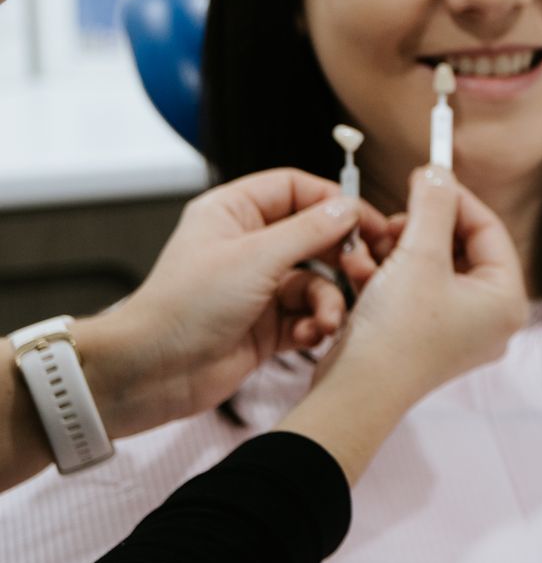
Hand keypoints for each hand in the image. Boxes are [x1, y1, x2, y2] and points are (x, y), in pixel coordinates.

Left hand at [83, 168, 387, 436]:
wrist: (152, 372)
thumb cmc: (186, 306)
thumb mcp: (255, 258)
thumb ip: (310, 231)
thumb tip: (349, 209)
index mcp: (234, 213)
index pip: (298, 190)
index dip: (336, 203)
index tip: (369, 224)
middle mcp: (249, 245)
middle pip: (316, 236)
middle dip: (343, 257)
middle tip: (364, 273)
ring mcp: (259, 286)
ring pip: (318, 282)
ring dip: (329, 302)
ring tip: (326, 322)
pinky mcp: (267, 324)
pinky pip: (308, 315)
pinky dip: (314, 326)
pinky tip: (308, 338)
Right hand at [314, 166, 525, 399]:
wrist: (353, 394)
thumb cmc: (395, 333)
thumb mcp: (418, 255)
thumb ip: (433, 206)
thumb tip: (438, 171)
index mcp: (507, 300)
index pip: (488, 229)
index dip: (454, 199)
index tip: (424, 177)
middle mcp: (491, 318)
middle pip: (459, 247)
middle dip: (418, 229)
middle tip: (393, 222)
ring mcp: (459, 331)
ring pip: (430, 266)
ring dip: (395, 251)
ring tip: (369, 249)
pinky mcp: (425, 338)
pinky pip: (413, 290)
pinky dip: (387, 275)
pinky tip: (359, 272)